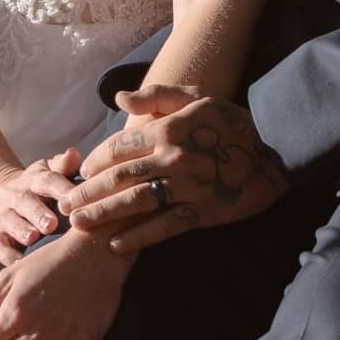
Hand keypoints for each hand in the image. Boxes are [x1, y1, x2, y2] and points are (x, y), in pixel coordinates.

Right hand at [0, 147, 82, 264]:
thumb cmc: (37, 185)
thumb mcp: (49, 170)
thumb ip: (64, 165)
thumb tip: (75, 154)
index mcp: (34, 179)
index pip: (48, 180)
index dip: (60, 187)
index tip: (73, 197)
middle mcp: (17, 196)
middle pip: (26, 202)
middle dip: (38, 213)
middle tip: (52, 224)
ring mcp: (4, 216)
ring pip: (10, 222)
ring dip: (21, 230)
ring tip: (33, 238)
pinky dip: (5, 254)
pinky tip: (17, 262)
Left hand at [59, 84, 288, 251]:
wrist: (274, 150)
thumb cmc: (230, 122)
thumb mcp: (195, 97)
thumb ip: (156, 95)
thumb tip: (119, 98)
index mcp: (169, 129)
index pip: (120, 146)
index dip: (96, 161)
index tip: (82, 171)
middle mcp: (174, 158)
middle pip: (120, 177)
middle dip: (88, 191)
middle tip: (64, 204)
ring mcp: (188, 187)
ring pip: (136, 202)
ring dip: (103, 214)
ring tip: (79, 224)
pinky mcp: (202, 212)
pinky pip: (164, 228)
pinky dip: (138, 237)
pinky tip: (115, 244)